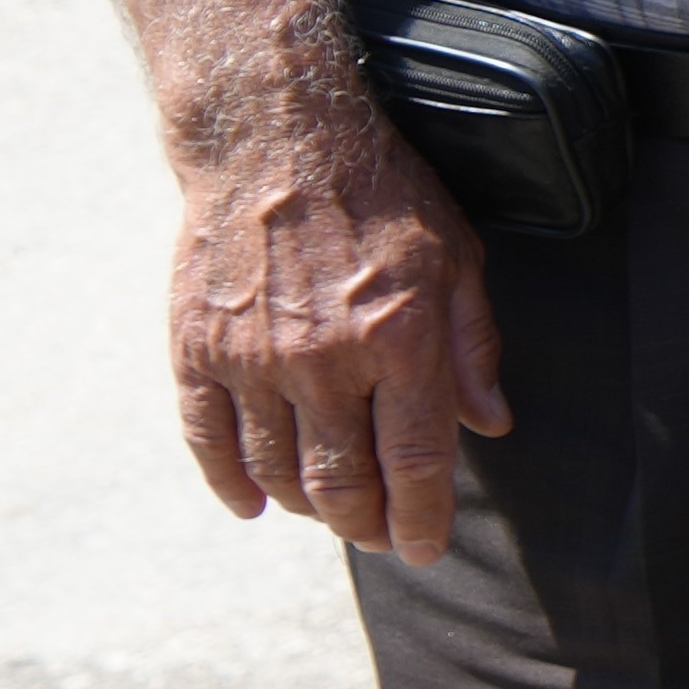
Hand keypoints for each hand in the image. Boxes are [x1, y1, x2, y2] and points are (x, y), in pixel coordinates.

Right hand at [168, 84, 516, 565]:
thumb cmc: (382, 194)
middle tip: (379, 538)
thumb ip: (473, 345)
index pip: (414, 460)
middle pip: (343, 483)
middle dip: (366, 526)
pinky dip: (231, 485)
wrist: (275, 138)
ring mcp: (253, 358)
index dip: (420, 518)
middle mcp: (324, 358)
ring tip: (332, 513)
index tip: (423, 549)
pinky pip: (209, 442)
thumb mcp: (457, 256)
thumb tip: (490, 424)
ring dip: (308, 509)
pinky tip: (254, 505)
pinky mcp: (198, 349)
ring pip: (278, 473)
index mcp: (399, 337)